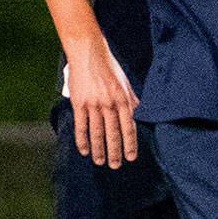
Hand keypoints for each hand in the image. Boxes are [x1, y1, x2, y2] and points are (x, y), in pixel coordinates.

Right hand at [66, 36, 139, 167]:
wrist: (88, 53)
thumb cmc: (108, 66)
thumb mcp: (125, 82)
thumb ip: (131, 98)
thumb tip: (138, 112)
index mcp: (123, 99)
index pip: (129, 127)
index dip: (130, 144)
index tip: (130, 158)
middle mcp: (110, 104)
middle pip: (113, 133)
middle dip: (115, 152)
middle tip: (115, 166)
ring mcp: (93, 104)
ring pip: (97, 133)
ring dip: (98, 150)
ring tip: (100, 162)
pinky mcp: (79, 103)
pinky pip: (81, 126)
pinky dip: (82, 140)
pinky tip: (84, 150)